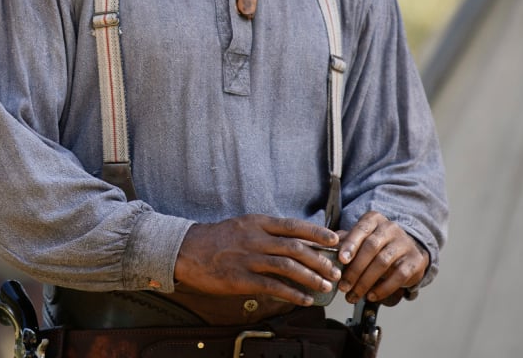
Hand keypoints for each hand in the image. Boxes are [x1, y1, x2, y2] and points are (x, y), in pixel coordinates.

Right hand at [173, 214, 341, 305]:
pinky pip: (273, 287)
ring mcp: (248, 259)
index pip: (293, 225)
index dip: (316, 232)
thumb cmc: (217, 238)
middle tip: (335, 271)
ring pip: (287, 267)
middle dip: (319, 260)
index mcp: (257, 223)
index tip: (334, 239)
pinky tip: (304, 299)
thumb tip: (295, 240)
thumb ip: (267, 231)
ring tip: (325, 286)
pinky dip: (292, 293)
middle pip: (295, 247)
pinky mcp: (241, 279)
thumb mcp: (243, 226)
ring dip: (311, 277)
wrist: (187, 250)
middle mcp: (255, 238)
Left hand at [336, 211, 427, 305]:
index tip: (341, 260)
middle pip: (371, 248)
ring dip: (365, 282)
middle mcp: (390, 228)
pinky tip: (371, 296)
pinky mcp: (415, 261)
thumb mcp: (361, 239)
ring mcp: (404, 243)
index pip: (361, 229)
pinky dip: (383, 288)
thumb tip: (322, 248)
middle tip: (343, 286)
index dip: (351, 244)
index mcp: (374, 220)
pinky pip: (398, 276)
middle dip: (355, 269)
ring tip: (353, 295)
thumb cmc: (377, 245)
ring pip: (383, 262)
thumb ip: (344, 242)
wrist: (408, 250)